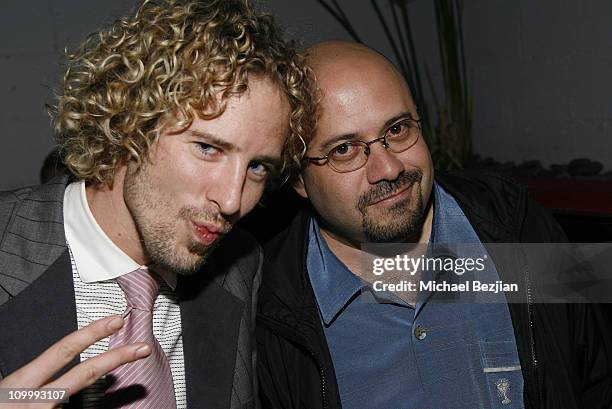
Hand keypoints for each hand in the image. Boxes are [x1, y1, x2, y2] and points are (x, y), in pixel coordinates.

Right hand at [0, 315, 149, 407]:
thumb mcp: (8, 391)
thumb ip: (34, 381)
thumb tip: (57, 376)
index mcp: (22, 384)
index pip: (63, 351)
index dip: (92, 333)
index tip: (115, 321)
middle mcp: (35, 400)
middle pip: (84, 374)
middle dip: (117, 358)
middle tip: (142, 347)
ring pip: (79, 397)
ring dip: (105, 386)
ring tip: (124, 369)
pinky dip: (82, 407)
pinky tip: (88, 404)